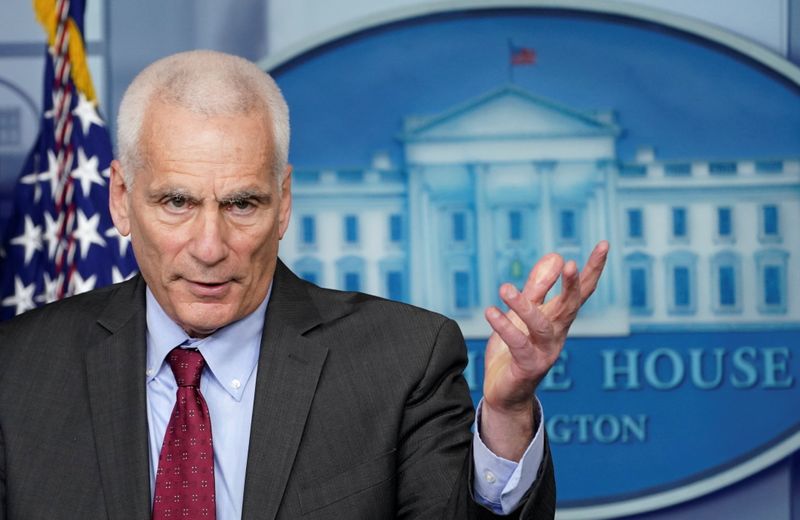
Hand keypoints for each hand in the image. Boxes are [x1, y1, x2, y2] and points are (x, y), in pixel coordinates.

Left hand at [480, 241, 608, 459]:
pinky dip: (504, 327)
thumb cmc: (515, 350)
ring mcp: (545, 352)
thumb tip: (556, 256)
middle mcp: (557, 333)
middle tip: (570, 264)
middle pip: (570, 306)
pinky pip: (518, 344)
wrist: (506, 393)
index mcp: (558, 318)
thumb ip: (537, 287)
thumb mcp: (524, 313)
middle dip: (572, 285)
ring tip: (504, 288)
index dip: (593, 268)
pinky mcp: (528, 367)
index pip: (581, 290)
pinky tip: (491, 311)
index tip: (604, 244)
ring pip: (540, 325)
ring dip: (524, 305)